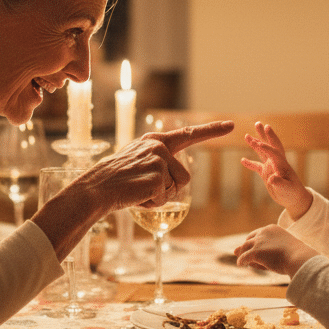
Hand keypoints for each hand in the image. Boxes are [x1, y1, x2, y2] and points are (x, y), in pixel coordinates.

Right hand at [85, 119, 235, 210]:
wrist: (97, 189)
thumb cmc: (117, 180)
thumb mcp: (138, 162)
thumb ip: (158, 161)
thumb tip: (177, 177)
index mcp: (156, 140)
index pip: (189, 134)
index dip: (212, 130)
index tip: (231, 125)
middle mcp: (159, 145)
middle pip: (184, 177)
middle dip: (168, 190)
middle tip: (142, 188)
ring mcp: (159, 159)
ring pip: (176, 188)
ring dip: (160, 196)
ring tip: (139, 190)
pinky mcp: (158, 175)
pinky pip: (165, 198)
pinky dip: (152, 203)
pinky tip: (137, 195)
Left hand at [233, 225, 316, 277]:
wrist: (299, 258)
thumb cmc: (295, 256)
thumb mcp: (283, 249)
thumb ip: (271, 250)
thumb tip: (262, 254)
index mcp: (272, 228)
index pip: (259, 234)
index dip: (254, 241)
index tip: (251, 246)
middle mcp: (263, 232)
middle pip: (249, 239)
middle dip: (245, 246)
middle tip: (239, 252)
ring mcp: (259, 242)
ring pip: (244, 247)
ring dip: (242, 254)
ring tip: (240, 260)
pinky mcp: (255, 252)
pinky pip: (244, 257)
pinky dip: (241, 261)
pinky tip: (241, 264)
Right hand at [241, 122, 313, 219]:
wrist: (294, 199)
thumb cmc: (292, 193)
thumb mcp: (287, 189)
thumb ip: (280, 183)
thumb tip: (271, 178)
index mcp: (282, 164)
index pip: (274, 152)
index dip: (267, 148)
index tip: (258, 144)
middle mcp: (276, 162)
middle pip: (270, 145)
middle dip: (265, 135)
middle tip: (258, 123)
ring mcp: (271, 167)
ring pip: (262, 152)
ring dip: (255, 143)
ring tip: (246, 135)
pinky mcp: (266, 174)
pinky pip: (257, 166)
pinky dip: (250, 163)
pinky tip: (242, 160)